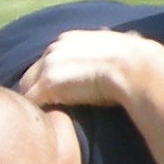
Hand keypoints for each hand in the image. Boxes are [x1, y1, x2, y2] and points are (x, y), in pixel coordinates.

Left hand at [18, 28, 155, 110]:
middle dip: (37, 90)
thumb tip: (132, 37)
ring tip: (44, 119)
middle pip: (32, 73)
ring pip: (27, 88)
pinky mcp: (48, 84)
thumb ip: (113, 44)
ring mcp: (49, 66)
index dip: (51, 77)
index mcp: (69, 39)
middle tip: (47, 109)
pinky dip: (36, 113)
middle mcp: (55, 49)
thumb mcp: (123, 43)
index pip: (48, 60)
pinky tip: (44, 125)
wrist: (135, 68)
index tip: (58, 92)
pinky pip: (31, 102)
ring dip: (35, 102)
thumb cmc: (136, 61)